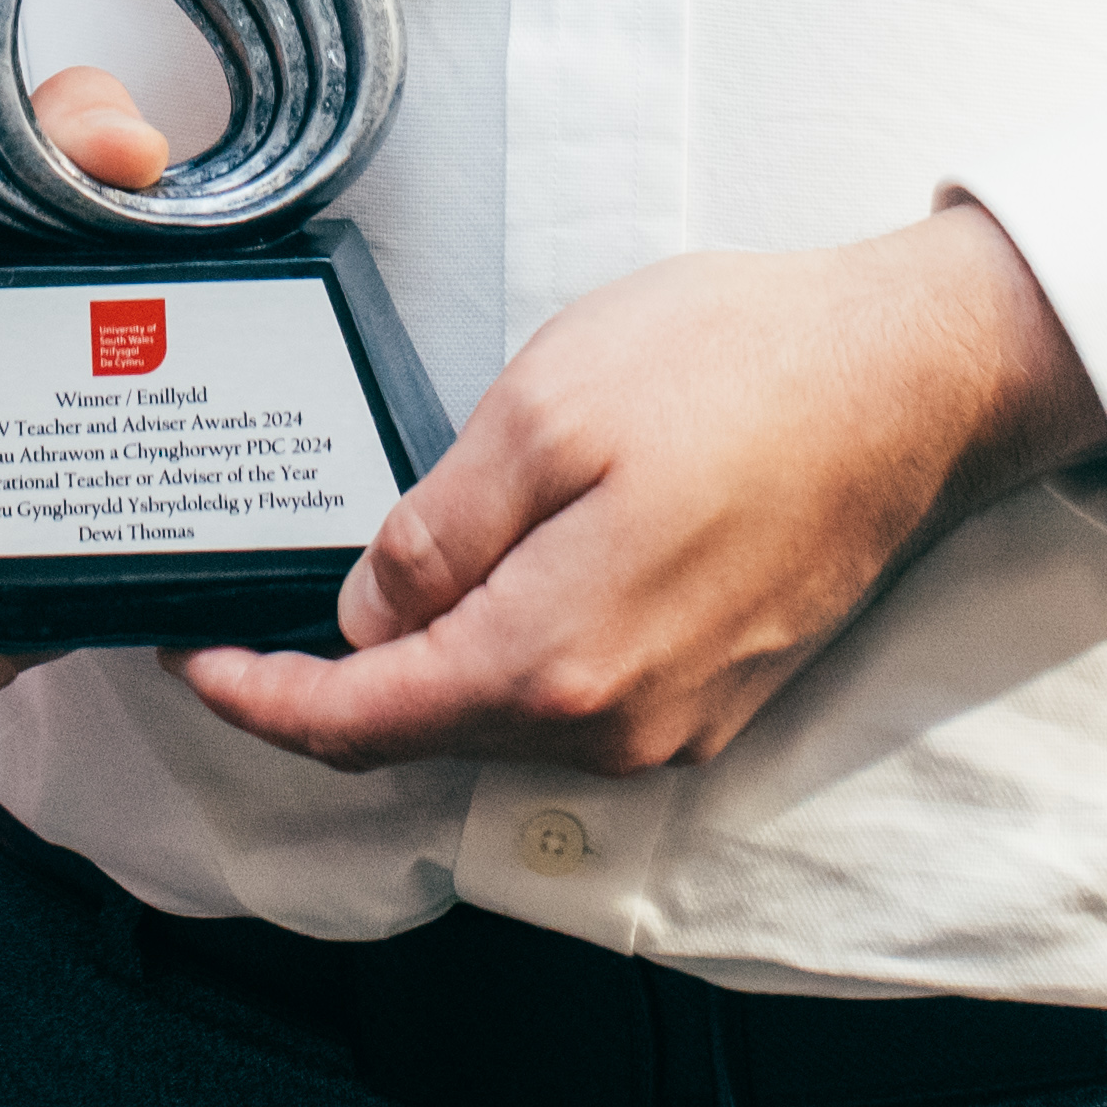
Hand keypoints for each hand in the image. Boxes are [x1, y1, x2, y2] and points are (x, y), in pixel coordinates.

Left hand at [181, 205, 1104, 779]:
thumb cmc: (742, 371)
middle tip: (243, 629)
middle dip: (326, 690)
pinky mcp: (713, 692)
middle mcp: (614, 725)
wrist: (914, 380)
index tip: (192, 665)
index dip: (260, 700)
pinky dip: (499, 660)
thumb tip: (364, 611)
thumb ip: (435, 531)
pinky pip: (568, 700)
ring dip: (417, 674)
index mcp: (554, 662)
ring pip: (498, 720)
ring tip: (349, 599)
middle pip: (425, 734)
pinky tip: (475, 591)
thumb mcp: (541, 410)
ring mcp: (672, 720)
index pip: (363, 720)